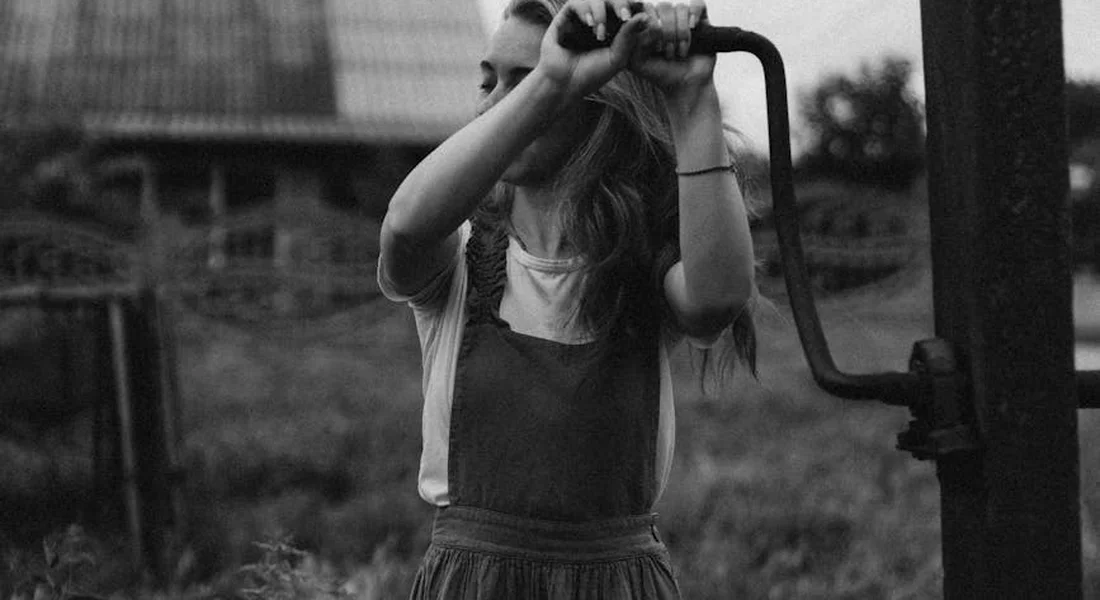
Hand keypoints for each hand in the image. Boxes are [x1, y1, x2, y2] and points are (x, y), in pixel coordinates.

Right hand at [538, 0, 654, 101]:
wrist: (564, 85)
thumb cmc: (591, 75)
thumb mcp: (616, 58)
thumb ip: (629, 37)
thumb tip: (644, 16)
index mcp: (613, 28)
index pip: (626, 8)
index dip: (633, 6)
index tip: (642, 10)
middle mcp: (597, 20)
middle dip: (620, 3)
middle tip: (624, 15)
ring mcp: (581, 17)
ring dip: (601, 11)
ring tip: (600, 33)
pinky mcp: (564, 17)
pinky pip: (576, 2)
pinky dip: (585, 9)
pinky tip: (589, 23)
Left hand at [628, 1, 716, 100]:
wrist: (686, 85)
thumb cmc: (660, 74)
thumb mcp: (636, 61)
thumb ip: (629, 39)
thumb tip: (642, 16)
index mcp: (647, 24)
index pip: (646, 8)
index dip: (651, 24)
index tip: (655, 48)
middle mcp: (664, 19)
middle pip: (664, 7)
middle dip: (667, 32)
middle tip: (667, 53)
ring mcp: (683, 19)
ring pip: (680, 8)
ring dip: (680, 32)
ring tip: (680, 52)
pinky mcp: (701, 21)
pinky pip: (698, 5)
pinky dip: (695, 14)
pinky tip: (693, 27)